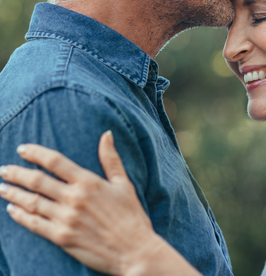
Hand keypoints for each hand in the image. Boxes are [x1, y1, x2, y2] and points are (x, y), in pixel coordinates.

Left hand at [0, 131, 199, 275]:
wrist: (134, 250)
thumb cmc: (131, 215)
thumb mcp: (123, 183)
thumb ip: (111, 158)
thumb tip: (107, 134)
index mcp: (89, 182)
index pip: (55, 162)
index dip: (36, 154)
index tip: (22, 149)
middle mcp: (74, 198)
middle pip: (38, 181)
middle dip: (17, 173)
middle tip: (4, 169)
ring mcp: (66, 219)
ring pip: (32, 202)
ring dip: (14, 193)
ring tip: (2, 186)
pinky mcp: (62, 238)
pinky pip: (34, 224)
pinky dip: (21, 216)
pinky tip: (12, 209)